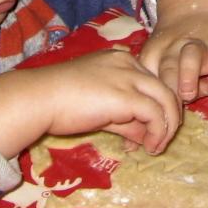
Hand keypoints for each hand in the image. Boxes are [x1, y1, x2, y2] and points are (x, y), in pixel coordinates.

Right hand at [0, 49, 181, 157]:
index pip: (150, 82)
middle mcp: (129, 63)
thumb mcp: (98, 107)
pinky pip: (156, 114)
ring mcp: (129, 77)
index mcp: (120, 60)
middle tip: (161, 140)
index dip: (154, 107)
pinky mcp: (128, 95)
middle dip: (168, 116)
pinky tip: (150, 146)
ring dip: (167, 127)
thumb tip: (143, 136)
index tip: (147, 130)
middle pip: (163, 88)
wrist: (39, 99)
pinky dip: (159, 132)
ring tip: (157, 147)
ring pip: (166, 99)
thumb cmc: (59, 102)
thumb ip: (123, 117)